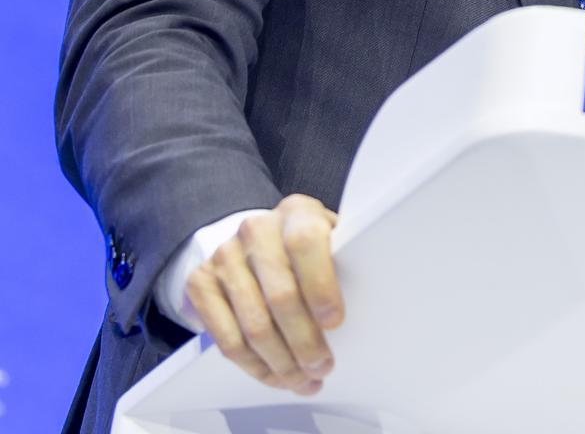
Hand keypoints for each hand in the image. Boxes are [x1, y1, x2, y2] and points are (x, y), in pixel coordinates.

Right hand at [185, 194, 342, 393]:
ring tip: (304, 381)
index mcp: (297, 212)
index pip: (306, 244)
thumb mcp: (330, 240)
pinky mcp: (200, 284)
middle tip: (323, 368)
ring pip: (253, 325)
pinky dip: (254, 366)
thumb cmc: (307, 249)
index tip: (335, 322)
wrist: (253, 240)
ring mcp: (224, 256)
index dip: (321, 286)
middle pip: (279, 295)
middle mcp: (257, 229)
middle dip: (305, 342)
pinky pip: (226, 339)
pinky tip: (275, 376)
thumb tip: (376, 302)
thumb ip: (344, 262)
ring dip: (282, 362)